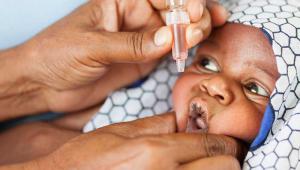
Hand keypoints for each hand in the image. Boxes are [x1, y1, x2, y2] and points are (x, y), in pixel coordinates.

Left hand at [18, 0, 227, 112]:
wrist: (44, 84)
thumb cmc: (57, 54)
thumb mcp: (92, 45)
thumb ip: (131, 44)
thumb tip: (167, 39)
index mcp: (119, 2)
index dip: (179, 0)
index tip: (192, 12)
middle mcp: (133, 18)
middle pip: (172, 10)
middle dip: (192, 14)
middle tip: (202, 25)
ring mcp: (139, 40)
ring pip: (174, 30)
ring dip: (193, 30)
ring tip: (205, 33)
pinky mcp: (141, 61)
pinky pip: (167, 52)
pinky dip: (183, 49)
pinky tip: (196, 45)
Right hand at [33, 113, 243, 169]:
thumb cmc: (85, 159)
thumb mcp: (118, 132)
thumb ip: (155, 124)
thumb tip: (180, 119)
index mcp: (155, 151)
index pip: (210, 144)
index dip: (225, 141)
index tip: (226, 139)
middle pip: (225, 167)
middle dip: (225, 158)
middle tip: (214, 154)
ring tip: (198, 163)